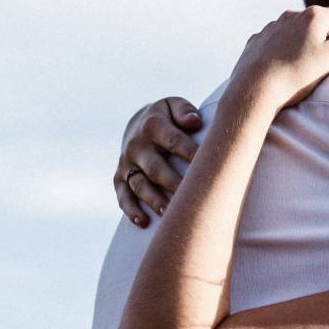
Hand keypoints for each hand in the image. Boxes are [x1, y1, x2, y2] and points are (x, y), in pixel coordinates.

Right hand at [114, 97, 201, 227]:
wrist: (137, 123)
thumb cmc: (167, 117)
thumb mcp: (174, 105)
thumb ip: (184, 111)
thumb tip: (194, 122)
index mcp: (153, 125)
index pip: (174, 141)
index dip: (192, 154)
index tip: (209, 168)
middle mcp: (136, 145)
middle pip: (156, 168)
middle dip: (173, 183)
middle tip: (191, 197)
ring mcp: (126, 163)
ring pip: (139, 185)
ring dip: (153, 200)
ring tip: (168, 213)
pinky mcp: (119, 177)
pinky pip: (123, 196)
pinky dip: (131, 210)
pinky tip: (143, 223)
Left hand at [222, 6, 328, 114]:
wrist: (254, 90)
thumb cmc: (297, 75)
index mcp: (315, 16)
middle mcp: (292, 14)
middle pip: (324, 21)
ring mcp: (273, 25)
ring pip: (300, 30)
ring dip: (309, 42)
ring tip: (308, 66)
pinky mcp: (259, 39)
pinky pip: (280, 39)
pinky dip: (287, 48)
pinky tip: (286, 66)